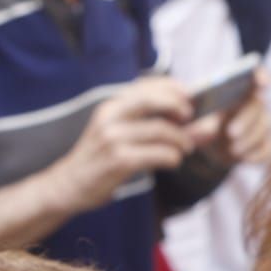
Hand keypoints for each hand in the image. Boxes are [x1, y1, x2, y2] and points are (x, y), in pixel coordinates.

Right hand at [48, 77, 195, 212]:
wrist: (68, 185)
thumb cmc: (102, 158)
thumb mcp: (120, 134)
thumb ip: (155, 125)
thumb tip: (202, 124)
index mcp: (111, 106)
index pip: (145, 85)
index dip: (172, 86)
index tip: (190, 94)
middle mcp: (110, 117)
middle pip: (152, 100)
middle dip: (178, 105)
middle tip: (191, 117)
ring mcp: (113, 138)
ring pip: (161, 130)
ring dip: (182, 139)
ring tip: (186, 147)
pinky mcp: (119, 161)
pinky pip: (158, 154)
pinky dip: (173, 157)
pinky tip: (173, 161)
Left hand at [189, 68, 270, 166]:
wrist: (211, 147)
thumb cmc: (205, 123)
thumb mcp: (196, 116)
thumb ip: (197, 114)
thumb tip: (200, 118)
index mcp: (239, 90)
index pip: (256, 76)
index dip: (261, 77)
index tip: (262, 83)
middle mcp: (256, 105)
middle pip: (258, 107)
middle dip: (246, 120)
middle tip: (231, 133)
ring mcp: (263, 125)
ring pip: (264, 129)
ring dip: (249, 140)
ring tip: (233, 150)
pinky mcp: (266, 145)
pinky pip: (268, 149)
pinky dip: (257, 155)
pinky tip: (244, 159)